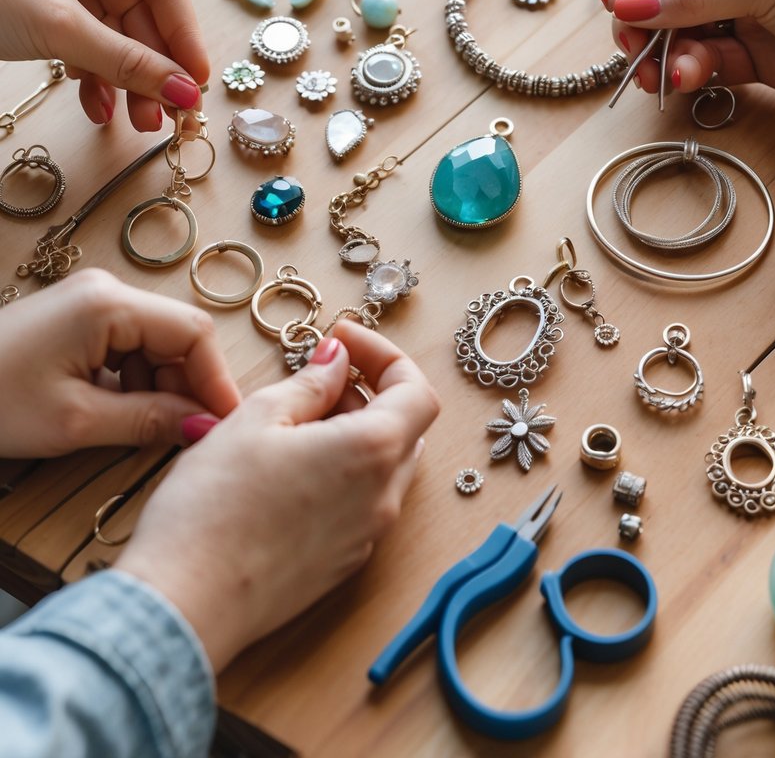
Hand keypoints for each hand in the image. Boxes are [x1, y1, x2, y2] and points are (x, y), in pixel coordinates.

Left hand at [0, 0, 208, 130]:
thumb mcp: (60, 28)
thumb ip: (127, 62)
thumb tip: (184, 91)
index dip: (184, 33)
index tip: (195, 80)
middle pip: (144, 15)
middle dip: (155, 68)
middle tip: (169, 114)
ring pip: (119, 37)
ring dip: (130, 82)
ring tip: (138, 123)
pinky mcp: (50, 14)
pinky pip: (90, 48)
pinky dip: (98, 80)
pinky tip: (99, 111)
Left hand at [0, 269, 239, 457]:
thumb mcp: (75, 422)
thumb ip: (148, 421)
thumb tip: (204, 428)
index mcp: (108, 303)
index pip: (193, 333)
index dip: (216, 380)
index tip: (225, 425)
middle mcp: (105, 290)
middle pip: (177, 335)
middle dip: (187, 386)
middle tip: (188, 435)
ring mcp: (89, 300)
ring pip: (153, 342)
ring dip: (160, 386)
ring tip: (145, 429)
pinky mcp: (75, 317)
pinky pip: (126, 345)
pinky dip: (134, 380)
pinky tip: (118, 413)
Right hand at [116, 320, 440, 671]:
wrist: (186, 604)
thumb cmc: (214, 507)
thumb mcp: (257, 419)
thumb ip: (309, 384)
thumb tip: (336, 361)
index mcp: (371, 452)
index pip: (417, 391)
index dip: (384, 356)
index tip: (342, 340)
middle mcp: (381, 498)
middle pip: (404, 429)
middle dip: (367, 393)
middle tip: (317, 376)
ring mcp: (364, 538)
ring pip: (381, 469)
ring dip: (353, 433)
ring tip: (295, 418)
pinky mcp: (339, 565)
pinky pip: (359, 505)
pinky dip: (340, 473)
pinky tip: (288, 467)